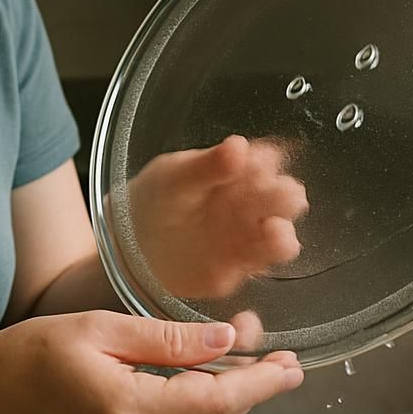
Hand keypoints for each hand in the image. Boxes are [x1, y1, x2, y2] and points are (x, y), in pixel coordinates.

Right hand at [0, 310, 302, 413]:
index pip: (215, 401)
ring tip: (245, 359)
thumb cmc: (30, 354)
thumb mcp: (100, 328)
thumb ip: (167, 339)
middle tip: (276, 354)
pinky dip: (193, 412)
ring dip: (224, 399)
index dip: (260, 383)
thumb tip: (225, 340)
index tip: (291, 366)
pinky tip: (199, 383)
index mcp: (125, 410)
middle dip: (250, 388)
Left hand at [126, 135, 307, 298]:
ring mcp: (246, 235)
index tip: (260, 164)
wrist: (127, 247)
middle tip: (276, 193)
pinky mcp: (238, 267)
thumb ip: (207, 166)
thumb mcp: (173, 177)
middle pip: (284, 196)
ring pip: (281, 234)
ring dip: (282, 232)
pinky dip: (265, 259)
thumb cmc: (151, 203)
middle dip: (285, 195)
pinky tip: (255, 252)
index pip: (267, 161)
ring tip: (272, 228)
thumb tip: (239, 146)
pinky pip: (263, 263)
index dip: (268, 163)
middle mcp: (248, 203)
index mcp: (235, 173)